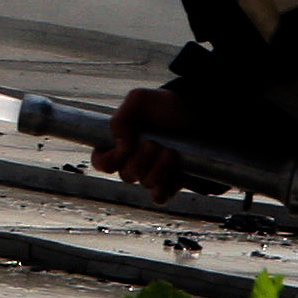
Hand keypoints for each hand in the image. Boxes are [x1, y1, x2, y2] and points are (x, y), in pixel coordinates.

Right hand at [98, 86, 187, 202]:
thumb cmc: (165, 105)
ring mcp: (152, 174)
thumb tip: (120, 146)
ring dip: (158, 168)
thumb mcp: (139, 100)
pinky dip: (164, 189)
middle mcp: (133, 162)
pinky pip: (159, 198)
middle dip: (141, 160)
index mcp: (119, 144)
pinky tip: (174, 174)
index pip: (101, 162)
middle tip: (154, 143)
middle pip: (126, 175)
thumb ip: (121, 119)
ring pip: (145, 183)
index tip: (125, 147)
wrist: (196, 113)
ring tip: (169, 151)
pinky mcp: (170, 183)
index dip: (108, 160)